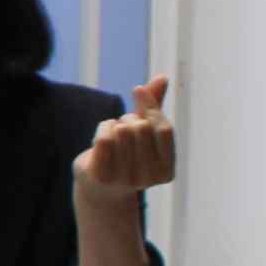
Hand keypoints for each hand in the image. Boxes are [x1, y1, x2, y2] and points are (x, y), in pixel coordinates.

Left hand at [75, 75, 176, 208]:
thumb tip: (163, 77)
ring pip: (122, 131)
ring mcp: (124, 179)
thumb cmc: (126, 154)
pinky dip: (101, 128)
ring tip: (112, 137)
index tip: (137, 90)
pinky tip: (100, 137)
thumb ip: (153, 107)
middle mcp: (149, 179)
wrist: (99, 188)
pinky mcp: (102, 176)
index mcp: (166, 171)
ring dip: (114, 125)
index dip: (150, 106)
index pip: (163, 129)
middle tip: (122, 131)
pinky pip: (104, 138)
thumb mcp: (143, 131)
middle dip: (129, 120)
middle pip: (141, 128)